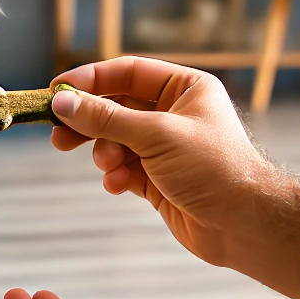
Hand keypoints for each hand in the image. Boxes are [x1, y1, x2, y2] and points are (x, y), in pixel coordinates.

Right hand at [49, 57, 299, 298]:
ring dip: (104, 155)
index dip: (90, 80)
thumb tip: (61, 102)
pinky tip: (118, 186)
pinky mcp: (157, 180)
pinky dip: (115, 177)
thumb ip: (105, 119)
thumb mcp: (156, 135)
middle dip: (88, 123)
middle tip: (57, 136)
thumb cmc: (213, 169)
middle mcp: (174, 114)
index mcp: (184, 89)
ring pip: (115, 142)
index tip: (55, 92)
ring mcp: (164, 149)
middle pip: (115, 108)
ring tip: (108, 168)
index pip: (127, 73)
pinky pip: (122, 170)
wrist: (244, 225)